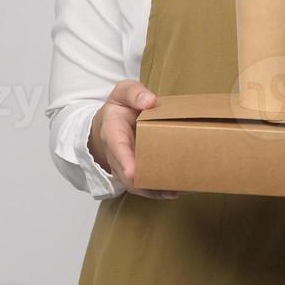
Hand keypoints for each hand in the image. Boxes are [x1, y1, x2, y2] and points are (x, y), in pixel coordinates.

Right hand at [88, 79, 181, 199]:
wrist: (110, 122)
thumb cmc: (120, 108)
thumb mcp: (123, 92)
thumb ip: (134, 93)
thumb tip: (149, 101)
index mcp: (112, 132)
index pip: (117, 148)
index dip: (124, 161)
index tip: (132, 173)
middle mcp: (116, 153)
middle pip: (125, 174)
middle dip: (142, 183)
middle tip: (165, 187)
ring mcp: (124, 166)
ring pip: (134, 184)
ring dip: (153, 190)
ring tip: (174, 191)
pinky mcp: (134, 172)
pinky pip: (142, 186)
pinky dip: (157, 191)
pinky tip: (174, 191)